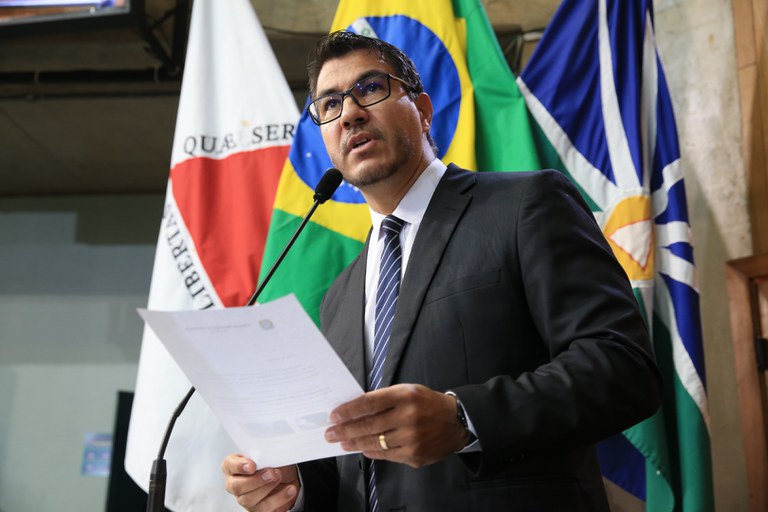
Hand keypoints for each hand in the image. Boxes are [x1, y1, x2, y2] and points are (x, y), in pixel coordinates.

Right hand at [221, 454, 298, 511]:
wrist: (287, 479)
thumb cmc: (274, 464)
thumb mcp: (271, 454)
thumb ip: (266, 454)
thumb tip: (269, 454)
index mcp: (234, 466)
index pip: (229, 465)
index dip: (239, 466)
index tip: (252, 465)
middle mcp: (236, 484)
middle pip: (236, 486)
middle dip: (255, 480)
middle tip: (271, 472)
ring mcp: (245, 499)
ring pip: (249, 499)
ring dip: (267, 488)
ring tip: (280, 477)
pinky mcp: (257, 510)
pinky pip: (265, 509)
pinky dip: (279, 498)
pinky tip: (289, 489)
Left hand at [324, 383, 467, 467]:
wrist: (457, 422)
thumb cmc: (427, 404)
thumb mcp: (408, 391)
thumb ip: (384, 399)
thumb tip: (355, 410)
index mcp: (405, 396)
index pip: (369, 403)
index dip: (349, 410)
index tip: (334, 415)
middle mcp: (409, 416)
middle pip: (369, 425)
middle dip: (345, 430)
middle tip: (330, 433)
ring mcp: (412, 438)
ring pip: (375, 442)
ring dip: (355, 443)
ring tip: (343, 442)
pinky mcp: (415, 455)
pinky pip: (387, 455)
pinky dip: (373, 451)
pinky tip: (363, 449)